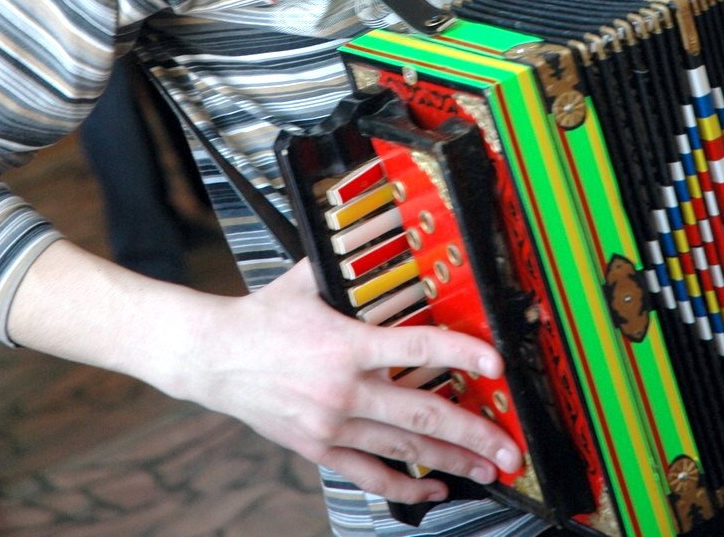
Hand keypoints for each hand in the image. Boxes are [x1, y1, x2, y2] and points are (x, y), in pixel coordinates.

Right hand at [183, 259, 521, 504]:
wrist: (213, 358)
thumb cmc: (261, 317)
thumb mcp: (306, 278)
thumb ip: (346, 265)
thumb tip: (377, 237)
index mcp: (347, 344)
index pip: (419, 348)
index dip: (464, 354)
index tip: (496, 364)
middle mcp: (343, 391)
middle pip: (423, 415)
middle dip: (474, 433)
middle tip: (509, 446)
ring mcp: (331, 426)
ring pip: (404, 449)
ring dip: (452, 461)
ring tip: (487, 468)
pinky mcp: (318, 449)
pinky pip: (369, 475)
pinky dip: (406, 485)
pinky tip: (433, 485)